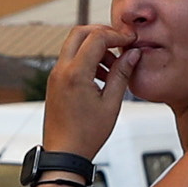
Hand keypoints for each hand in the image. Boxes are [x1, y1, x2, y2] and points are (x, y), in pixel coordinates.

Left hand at [43, 21, 133, 155]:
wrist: (64, 153)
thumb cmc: (86, 135)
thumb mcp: (111, 104)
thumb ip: (122, 74)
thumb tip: (132, 55)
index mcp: (76, 74)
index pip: (96, 38)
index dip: (116, 36)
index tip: (130, 42)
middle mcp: (61, 70)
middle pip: (80, 32)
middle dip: (102, 34)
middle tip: (120, 44)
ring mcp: (55, 75)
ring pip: (74, 45)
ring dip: (94, 47)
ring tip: (113, 67)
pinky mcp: (55, 82)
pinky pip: (70, 59)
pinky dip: (86, 58)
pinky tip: (101, 76)